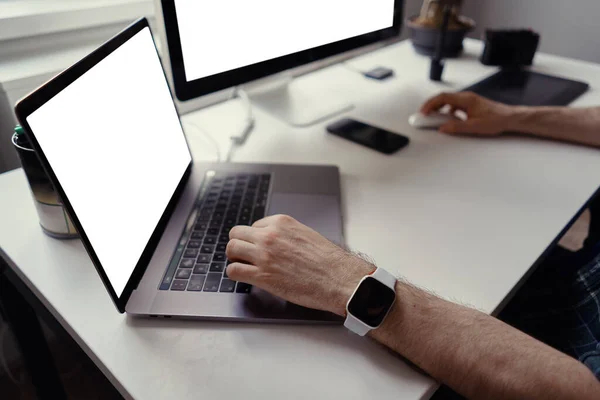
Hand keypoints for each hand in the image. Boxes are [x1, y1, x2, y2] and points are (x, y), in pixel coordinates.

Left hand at [226, 215, 374, 315]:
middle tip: (243, 253)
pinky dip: (235, 273)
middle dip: (240, 243)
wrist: (337, 278)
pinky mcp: (262, 276)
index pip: (255, 225)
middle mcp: (270, 236)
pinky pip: (234, 270)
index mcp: (281, 223)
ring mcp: (264, 255)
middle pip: (237, 233)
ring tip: (241, 264)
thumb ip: (288, 235)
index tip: (258, 246)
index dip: (256, 238)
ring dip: (235, 257)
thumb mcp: (307, 235)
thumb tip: (278, 242)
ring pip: (232, 249)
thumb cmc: (328, 261)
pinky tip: (242, 276)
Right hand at [420, 92, 517, 135]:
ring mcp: (468, 100)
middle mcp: (466, 97)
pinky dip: (446, 111)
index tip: (423, 112)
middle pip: (443, 98)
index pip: (442, 98)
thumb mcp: (475, 127)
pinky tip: (447, 119)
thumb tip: (442, 128)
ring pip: (448, 101)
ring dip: (438, 108)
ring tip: (433, 117)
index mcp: (466, 99)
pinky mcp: (470, 105)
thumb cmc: (496, 120)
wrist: (510, 118)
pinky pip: (454, 105)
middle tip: (423, 115)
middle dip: (431, 106)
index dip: (430, 104)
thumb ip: (456, 127)